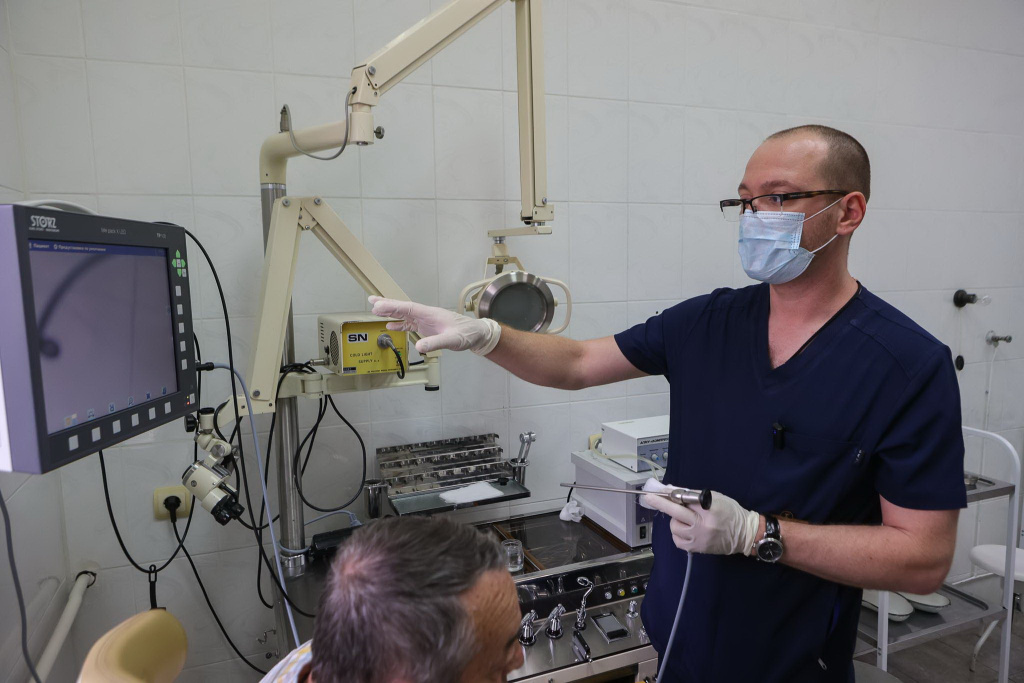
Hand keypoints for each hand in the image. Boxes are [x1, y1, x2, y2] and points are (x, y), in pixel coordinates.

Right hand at [369, 296, 501, 355]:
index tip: (378, 306)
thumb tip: (419, 347)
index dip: (392, 306)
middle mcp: (426, 314)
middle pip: (403, 307)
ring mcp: (426, 320)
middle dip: (387, 304)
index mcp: (430, 314)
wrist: (477, 334)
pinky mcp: (428, 327)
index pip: (407, 308)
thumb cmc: (467, 334)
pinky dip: (399, 324)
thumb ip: (436, 343)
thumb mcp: (452, 340)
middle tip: (371, 301)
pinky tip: (390, 326)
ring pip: (405, 314)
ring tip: (375, 310)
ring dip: (390, 312)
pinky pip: (410, 324)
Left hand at [642, 489, 759, 555]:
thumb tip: (672, 491)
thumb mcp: (715, 498)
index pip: (685, 500)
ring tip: (686, 519)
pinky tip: (685, 529)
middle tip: (649, 498)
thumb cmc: (731, 512)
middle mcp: (703, 525)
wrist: (744, 535)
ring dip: (676, 521)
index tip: (655, 492)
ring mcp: (699, 538)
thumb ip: (693, 495)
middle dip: (660, 504)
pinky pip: (677, 540)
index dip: (669, 496)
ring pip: (674, 527)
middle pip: (676, 513)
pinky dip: (678, 533)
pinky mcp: (697, 548)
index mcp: (709, 509)